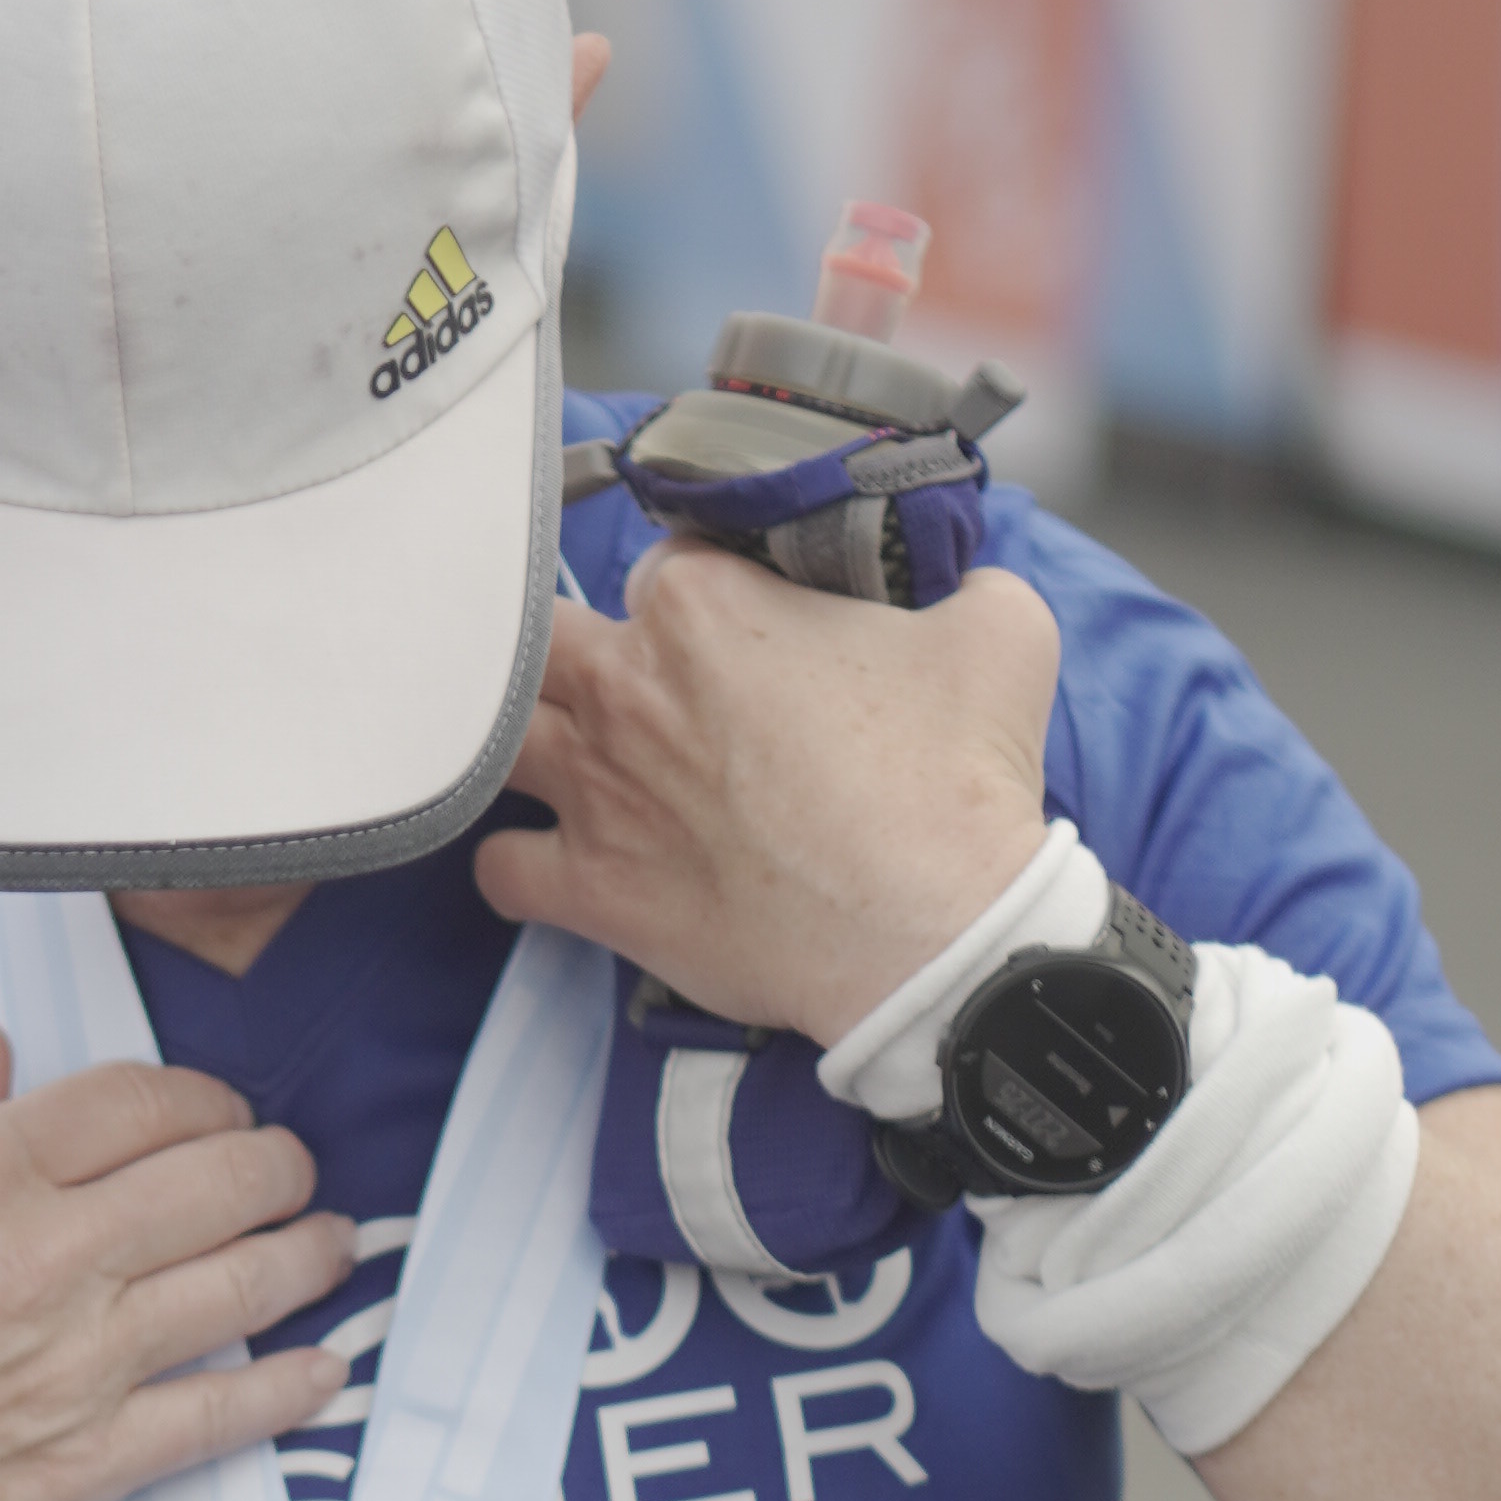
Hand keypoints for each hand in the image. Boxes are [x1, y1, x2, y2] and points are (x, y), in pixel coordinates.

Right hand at [0, 1018, 354, 1500]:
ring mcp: (78, 1362)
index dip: (200, 1096)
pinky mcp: (89, 1459)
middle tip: (287, 1170)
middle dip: (274, 1163)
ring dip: (307, 1255)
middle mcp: (43, 1256)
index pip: (139, 1101)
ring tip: (330, 1243)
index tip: (213, 1111)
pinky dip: (290, 1389)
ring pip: (243, 1284)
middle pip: (219, 1179)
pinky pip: (222, 1414)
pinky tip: (326, 1369)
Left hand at [476, 546, 1060, 1045]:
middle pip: (548, 636)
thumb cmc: (958, 787)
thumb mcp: (999, 634)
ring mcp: (598, 790)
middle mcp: (627, 687)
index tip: (732, 632)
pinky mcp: (594, 889)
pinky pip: (501, 866)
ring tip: (567, 758)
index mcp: (702, 605)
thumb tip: (963, 583)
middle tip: (633, 688)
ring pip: (501, 739)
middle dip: (581, 652)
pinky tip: (549, 857)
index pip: (662, 564)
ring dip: (524, 743)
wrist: (938, 936)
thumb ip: (964, 581)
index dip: (698, 594)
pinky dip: (514, 862)